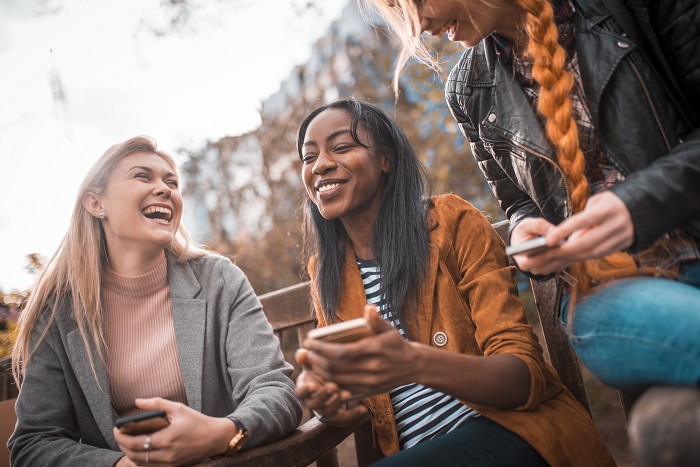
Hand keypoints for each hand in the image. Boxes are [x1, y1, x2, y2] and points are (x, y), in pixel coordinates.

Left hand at [114, 398, 235, 465]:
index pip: (135, 442)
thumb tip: (137, 401)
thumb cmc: (198, 421)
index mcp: (167, 438)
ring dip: (129, 454)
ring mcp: (170, 463)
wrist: (215, 438)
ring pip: (141, 463)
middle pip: (134, 455)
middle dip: (122, 446)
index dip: (121, 437)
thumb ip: (156, 403)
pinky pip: (150, 466)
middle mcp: (167, 454)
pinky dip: (141, 460)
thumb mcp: (178, 408)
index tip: (115, 429)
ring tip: (126, 443)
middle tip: (118, 436)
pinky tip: (139, 451)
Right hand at [295, 357, 365, 425]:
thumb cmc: (319, 370)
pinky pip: (345, 418)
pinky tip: (363, 409)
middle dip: (324, 396)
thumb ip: (306, 357)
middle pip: (315, 404)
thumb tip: (303, 353)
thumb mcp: (312, 362)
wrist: (330, 382)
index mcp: (305, 388)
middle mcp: (313, 402)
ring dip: (338, 403)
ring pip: (329, 411)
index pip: (301, 392)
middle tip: (333, 387)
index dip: (305, 390)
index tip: (312, 386)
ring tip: (347, 394)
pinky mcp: (338, 416)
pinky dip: (354, 415)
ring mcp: (326, 410)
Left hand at [300, 305, 418, 396]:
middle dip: (316, 359)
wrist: (413, 366)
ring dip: (319, 371)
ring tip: (311, 360)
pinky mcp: (368, 391)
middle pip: (334, 368)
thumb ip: (376, 320)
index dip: (321, 349)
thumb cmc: (396, 344)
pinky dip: (330, 381)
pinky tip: (322, 373)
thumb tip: (369, 308)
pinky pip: (343, 388)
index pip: (340, 352)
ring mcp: (368, 382)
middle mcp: (370, 369)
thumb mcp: (388, 329)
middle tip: (306, 351)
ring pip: (336, 380)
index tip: (309, 341)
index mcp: (372, 351)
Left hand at [511, 192, 633, 274]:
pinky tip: (566, 260)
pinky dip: (581, 258)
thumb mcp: (597, 202)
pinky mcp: (621, 246)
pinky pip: (598, 256)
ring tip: (551, 261)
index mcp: (608, 209)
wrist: (643, 207)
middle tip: (545, 256)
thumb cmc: (612, 202)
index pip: (583, 221)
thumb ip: (583, 220)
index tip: (549, 240)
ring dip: (570, 258)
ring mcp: (622, 237)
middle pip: (587, 243)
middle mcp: (617, 224)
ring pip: (593, 253)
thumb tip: (567, 240)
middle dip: (563, 252)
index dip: (565, 231)